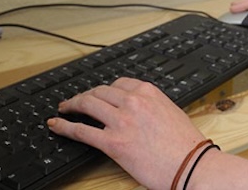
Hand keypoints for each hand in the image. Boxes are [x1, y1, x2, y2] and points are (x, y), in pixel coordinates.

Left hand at [48, 78, 210, 189]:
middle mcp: (134, 101)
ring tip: (64, 109)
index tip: (98, 93)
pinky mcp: (113, 143)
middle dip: (84, 96)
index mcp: (149, 92)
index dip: (103, 89)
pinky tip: (57, 125)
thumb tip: (138, 110)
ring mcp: (122, 121)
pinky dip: (65, 126)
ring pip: (88, 105)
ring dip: (72, 105)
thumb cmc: (185, 142)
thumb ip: (151, 106)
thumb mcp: (170, 112)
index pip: (119, 83)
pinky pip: (82, 131)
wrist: (190, 163)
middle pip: (100, 92)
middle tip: (75, 101)